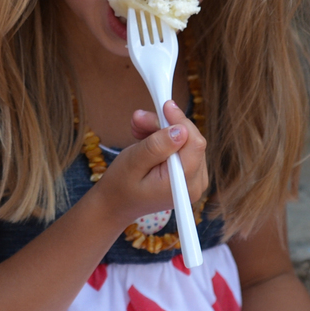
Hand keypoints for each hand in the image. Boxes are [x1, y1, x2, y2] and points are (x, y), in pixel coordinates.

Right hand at [94, 100, 207, 227]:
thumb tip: (181, 129)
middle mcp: (195, 183)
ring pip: (185, 140)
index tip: (163, 105)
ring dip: (160, 130)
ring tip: (137, 131)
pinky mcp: (187, 174)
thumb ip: (157, 146)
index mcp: (183, 185)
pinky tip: (145, 138)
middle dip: (165, 125)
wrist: (115, 205)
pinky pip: (180, 147)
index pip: (194, 143)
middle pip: (190, 140)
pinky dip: (163, 139)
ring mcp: (193, 179)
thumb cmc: (120, 186)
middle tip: (139, 118)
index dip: (179, 120)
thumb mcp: (133, 163)